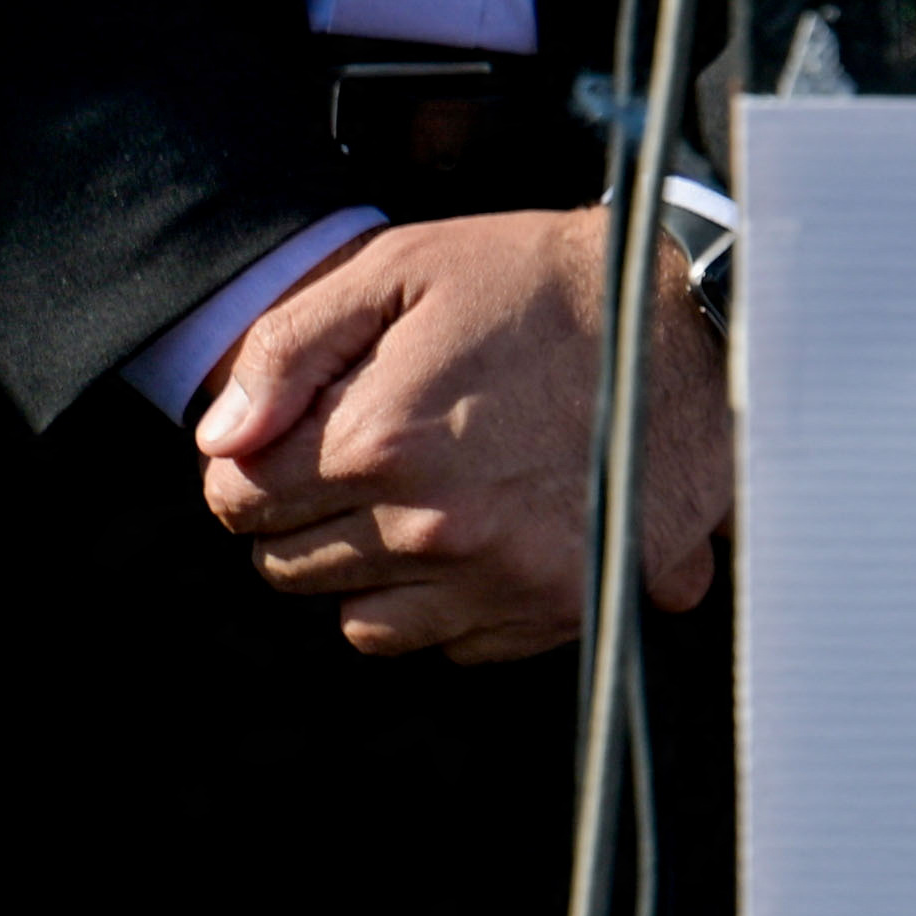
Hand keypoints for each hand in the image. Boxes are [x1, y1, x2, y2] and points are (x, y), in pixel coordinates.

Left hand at [190, 211, 730, 663]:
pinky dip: (448, 606)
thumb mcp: (402, 270)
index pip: (239, 500)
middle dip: (303, 516)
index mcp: (380, 440)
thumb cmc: (542, 282)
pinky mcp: (558, 607)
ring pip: (362, 623)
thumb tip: (217, 439)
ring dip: (368, 571)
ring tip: (416, 502)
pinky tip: (480, 534)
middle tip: (355, 462)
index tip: (287, 444)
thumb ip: (288, 347)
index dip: (249, 467)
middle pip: (291, 567)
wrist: (698, 321)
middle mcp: (434, 526)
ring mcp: (500, 578)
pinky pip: (452, 646)